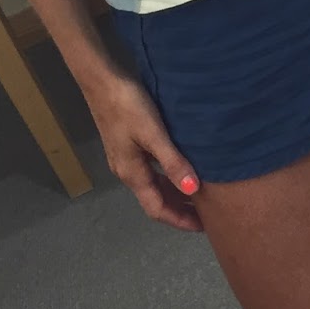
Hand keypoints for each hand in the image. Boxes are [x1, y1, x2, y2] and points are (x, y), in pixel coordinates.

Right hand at [82, 69, 204, 231]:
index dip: (179, 220)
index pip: (157, 209)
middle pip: (155, 200)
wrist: (102, 81)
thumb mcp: (153, 134)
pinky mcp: (128, 144)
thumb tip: (193, 191)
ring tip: (200, 195)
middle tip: (207, 214)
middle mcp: (128, 171)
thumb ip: (172, 162)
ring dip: (174, 193)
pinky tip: (181, 167)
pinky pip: (151, 170)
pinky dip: (168, 176)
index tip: (203, 227)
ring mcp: (126, 158)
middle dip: (179, 210)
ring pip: (154, 184)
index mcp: (132, 174)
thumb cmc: (128, 106)